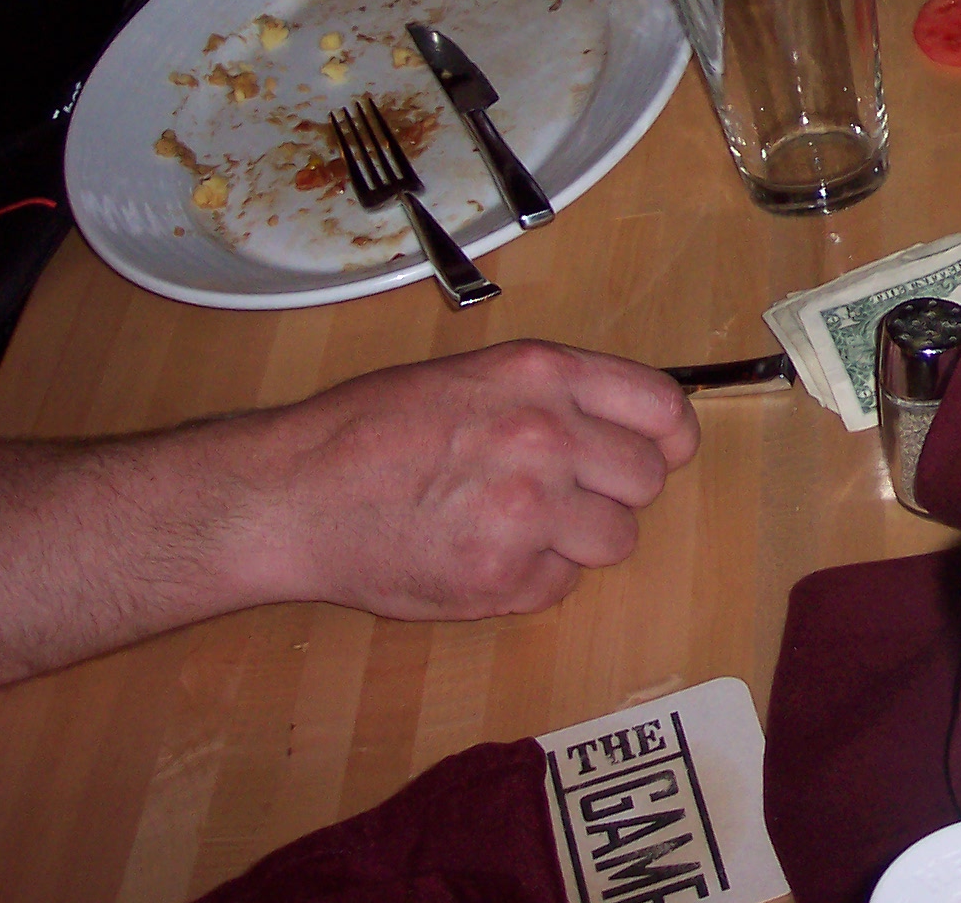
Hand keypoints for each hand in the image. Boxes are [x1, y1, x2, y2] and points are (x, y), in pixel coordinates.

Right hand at [242, 340, 699, 618]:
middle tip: (562, 494)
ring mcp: (528, 511)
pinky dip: (531, 579)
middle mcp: (547, 437)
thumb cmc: (372, 429)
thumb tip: (630, 424)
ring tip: (514, 525)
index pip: (662, 407)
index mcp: (542, 376)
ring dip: (578, 541)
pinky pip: (561, 585)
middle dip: (613, 491)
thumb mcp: (473, 375)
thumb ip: (555, 394)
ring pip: (616, 539)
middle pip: (647, 479)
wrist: (291, 494)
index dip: (669, 436)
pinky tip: (480, 554)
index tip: (661, 451)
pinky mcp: (502, 577)